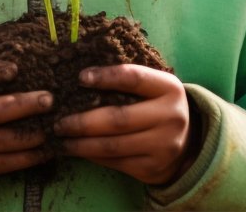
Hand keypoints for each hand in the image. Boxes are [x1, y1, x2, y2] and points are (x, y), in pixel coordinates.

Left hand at [54, 64, 196, 185]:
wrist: (186, 144)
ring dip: (82, 143)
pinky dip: (92, 156)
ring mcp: (163, 146)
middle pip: (119, 118)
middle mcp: (171, 117)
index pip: (134, 78)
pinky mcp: (152, 167)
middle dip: (83, 121)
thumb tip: (81, 76)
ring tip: (61, 138)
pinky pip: (115, 162)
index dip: (106, 76)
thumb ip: (126, 80)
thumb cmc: (157, 106)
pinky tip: (77, 150)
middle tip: (59, 122)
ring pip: (113, 145)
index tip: (80, 77)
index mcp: (170, 88)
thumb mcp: (153, 88)